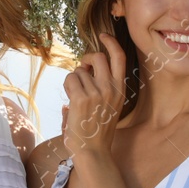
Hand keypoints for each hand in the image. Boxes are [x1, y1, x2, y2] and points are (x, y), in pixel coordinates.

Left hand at [62, 33, 125, 158]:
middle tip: (82, 68)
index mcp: (120, 89)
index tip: (103, 35)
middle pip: (97, 57)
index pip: (119, 57)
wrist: (93, 151)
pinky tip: (71, 101)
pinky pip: (70, 80)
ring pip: (79, 71)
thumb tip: (83, 70)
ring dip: (74, 80)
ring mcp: (97, 93)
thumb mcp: (110, 107)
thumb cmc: (98, 131)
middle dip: (86, 58)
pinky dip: (67, 87)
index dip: (111, 42)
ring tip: (76, 98)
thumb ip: (102, 87)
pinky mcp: (81, 99)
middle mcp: (111, 88)